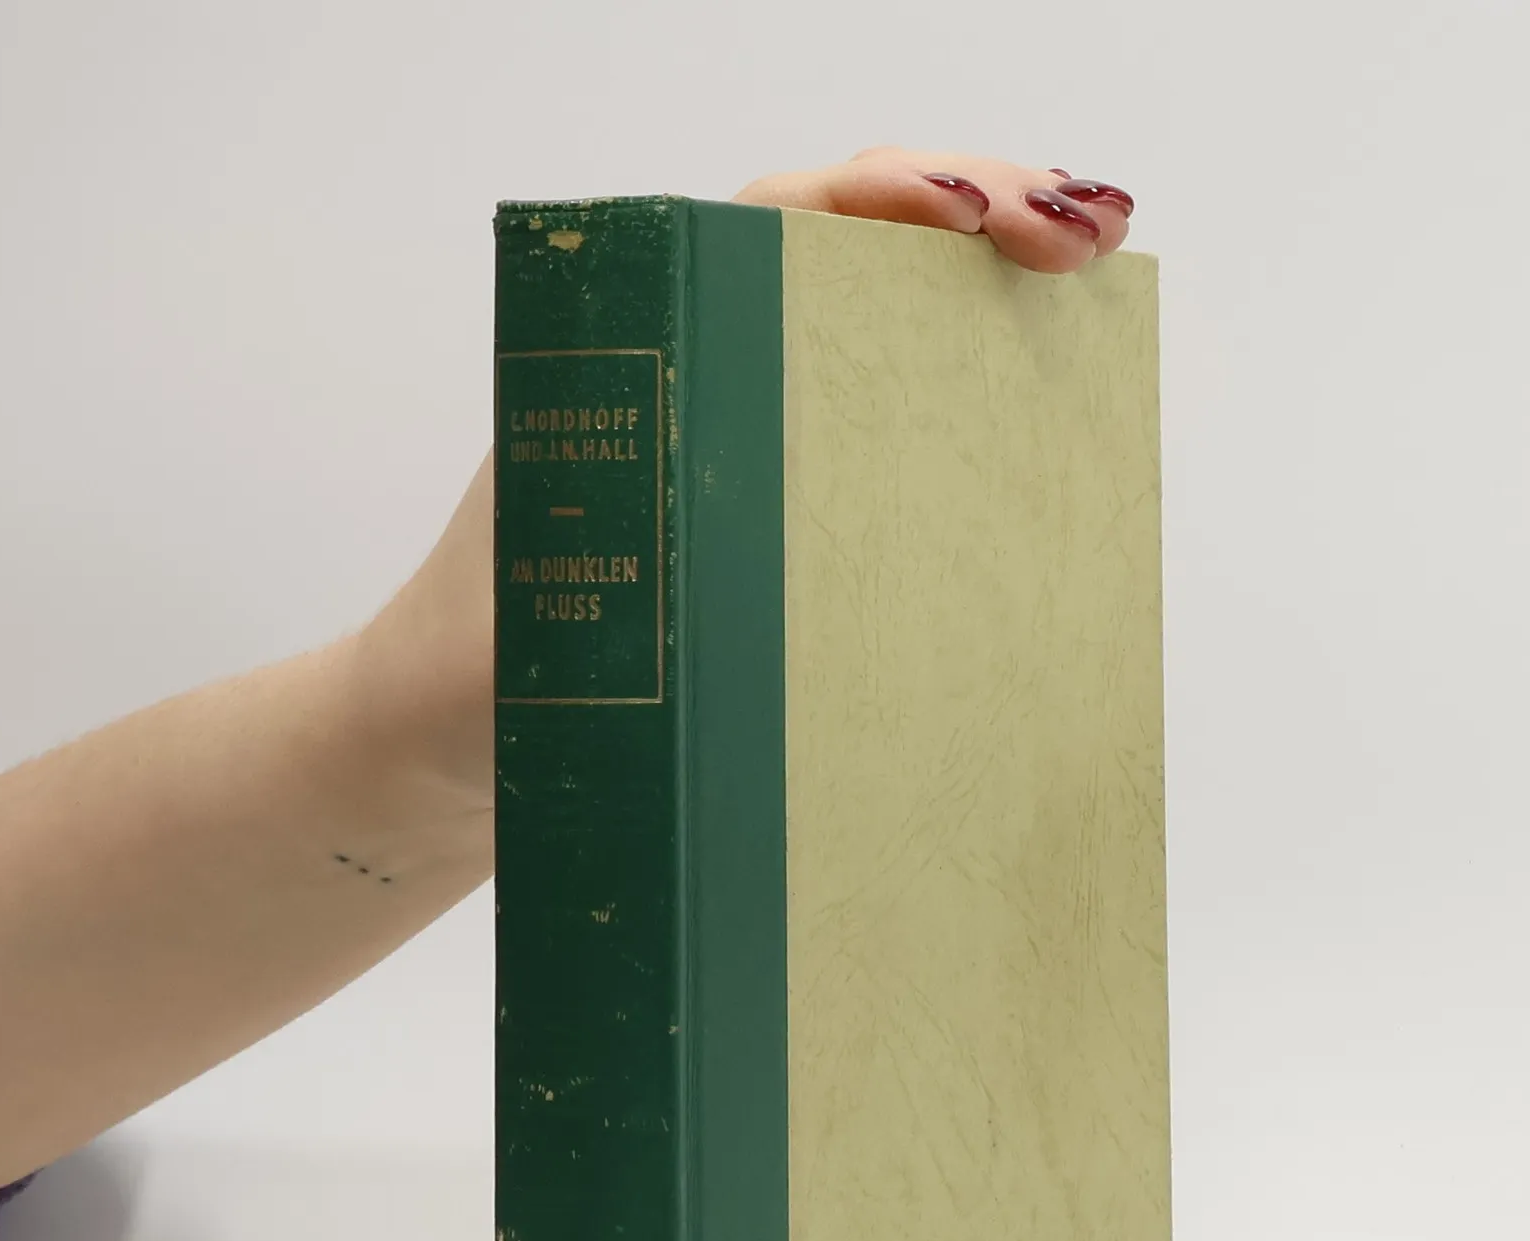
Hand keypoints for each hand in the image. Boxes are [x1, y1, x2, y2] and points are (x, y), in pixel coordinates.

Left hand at [369, 149, 1137, 810]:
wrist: (438, 754)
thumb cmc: (468, 685)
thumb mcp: (541, 639)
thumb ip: (616, 614)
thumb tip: (722, 612)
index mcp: (631, 357)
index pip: (779, 222)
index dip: (896, 196)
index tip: (989, 219)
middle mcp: (693, 374)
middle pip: (855, 253)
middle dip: (983, 214)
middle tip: (1091, 234)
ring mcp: (735, 445)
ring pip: (878, 337)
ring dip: (985, 306)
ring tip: (1091, 289)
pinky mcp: (761, 522)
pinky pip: (875, 443)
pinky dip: (960, 421)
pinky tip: (1035, 442)